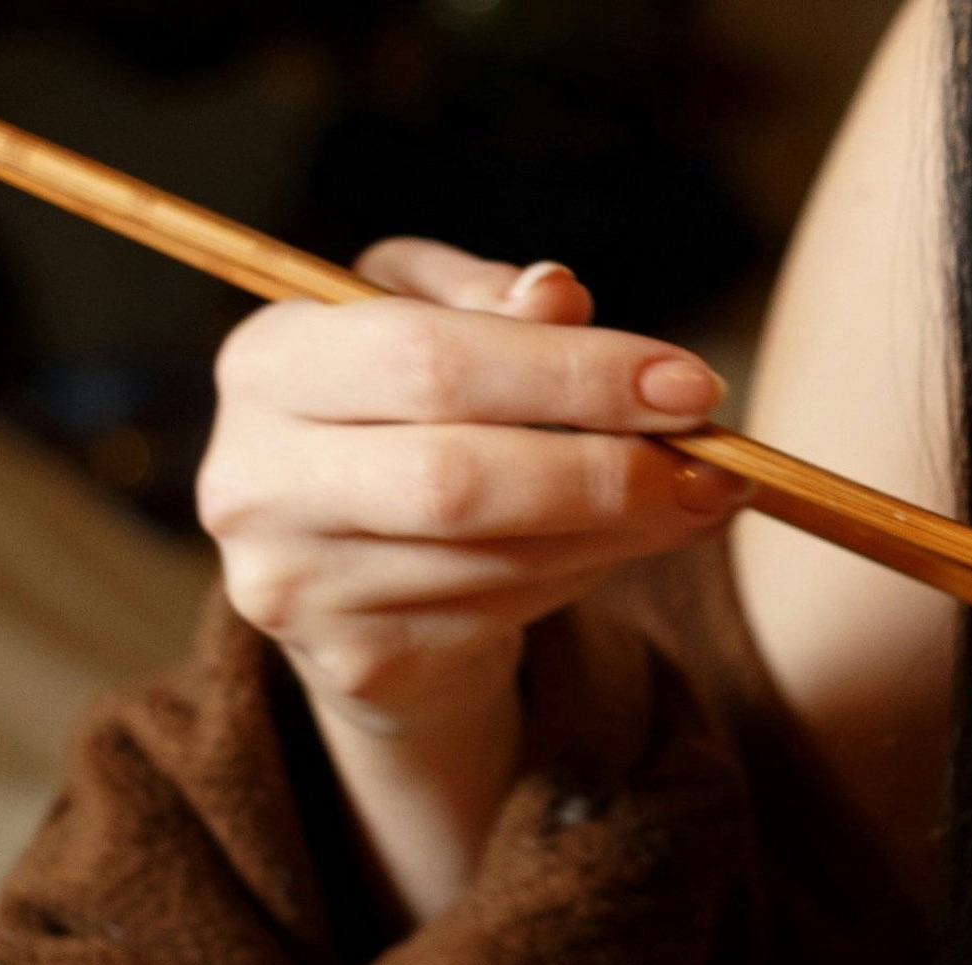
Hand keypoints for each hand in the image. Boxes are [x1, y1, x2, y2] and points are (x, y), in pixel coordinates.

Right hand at [198, 237, 747, 743]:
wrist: (351, 566)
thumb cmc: (404, 410)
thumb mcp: (429, 317)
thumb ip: (490, 298)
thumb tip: (558, 293)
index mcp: (267, 362)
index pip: (426, 359)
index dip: (571, 372)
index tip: (689, 382)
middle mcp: (256, 480)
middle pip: (457, 478)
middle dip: (609, 468)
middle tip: (715, 459)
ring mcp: (296, 587)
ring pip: (497, 559)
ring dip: (624, 528)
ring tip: (697, 494)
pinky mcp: (357, 665)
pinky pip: (507, 615)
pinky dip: (591, 572)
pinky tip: (633, 539)